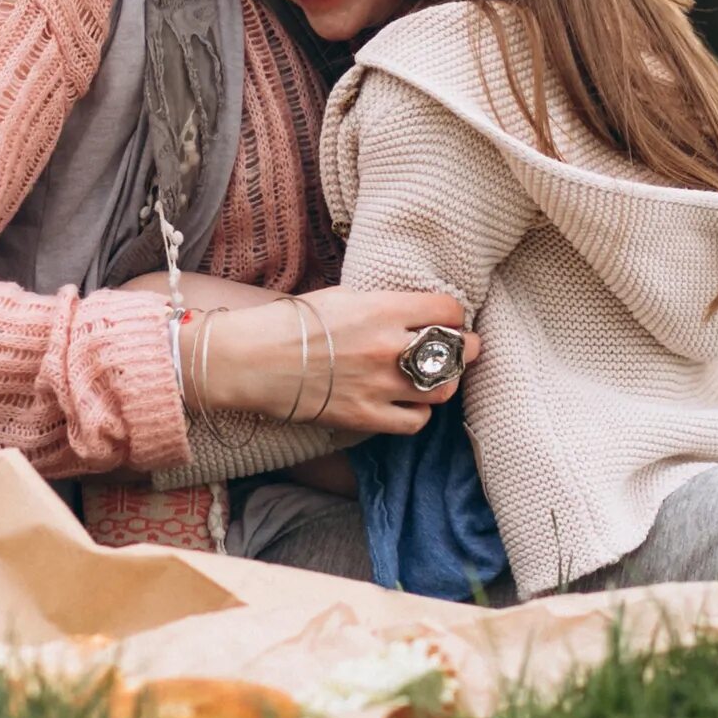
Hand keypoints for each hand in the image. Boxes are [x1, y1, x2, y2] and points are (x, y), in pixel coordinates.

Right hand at [196, 288, 477, 433]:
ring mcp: (380, 385)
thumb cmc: (292, 322)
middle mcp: (389, 348)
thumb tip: (414, 313)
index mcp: (384, 310)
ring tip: (434, 376)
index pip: (449, 311)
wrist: (253, 359)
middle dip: (464, 348)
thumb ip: (385, 306)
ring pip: (443, 389)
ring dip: (444, 381)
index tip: (450, 319)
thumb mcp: (344, 296)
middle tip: (461, 348)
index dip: (455, 315)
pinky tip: (409, 402)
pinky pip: (415, 421)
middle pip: (457, 351)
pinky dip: (419, 412)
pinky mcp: (367, 416)